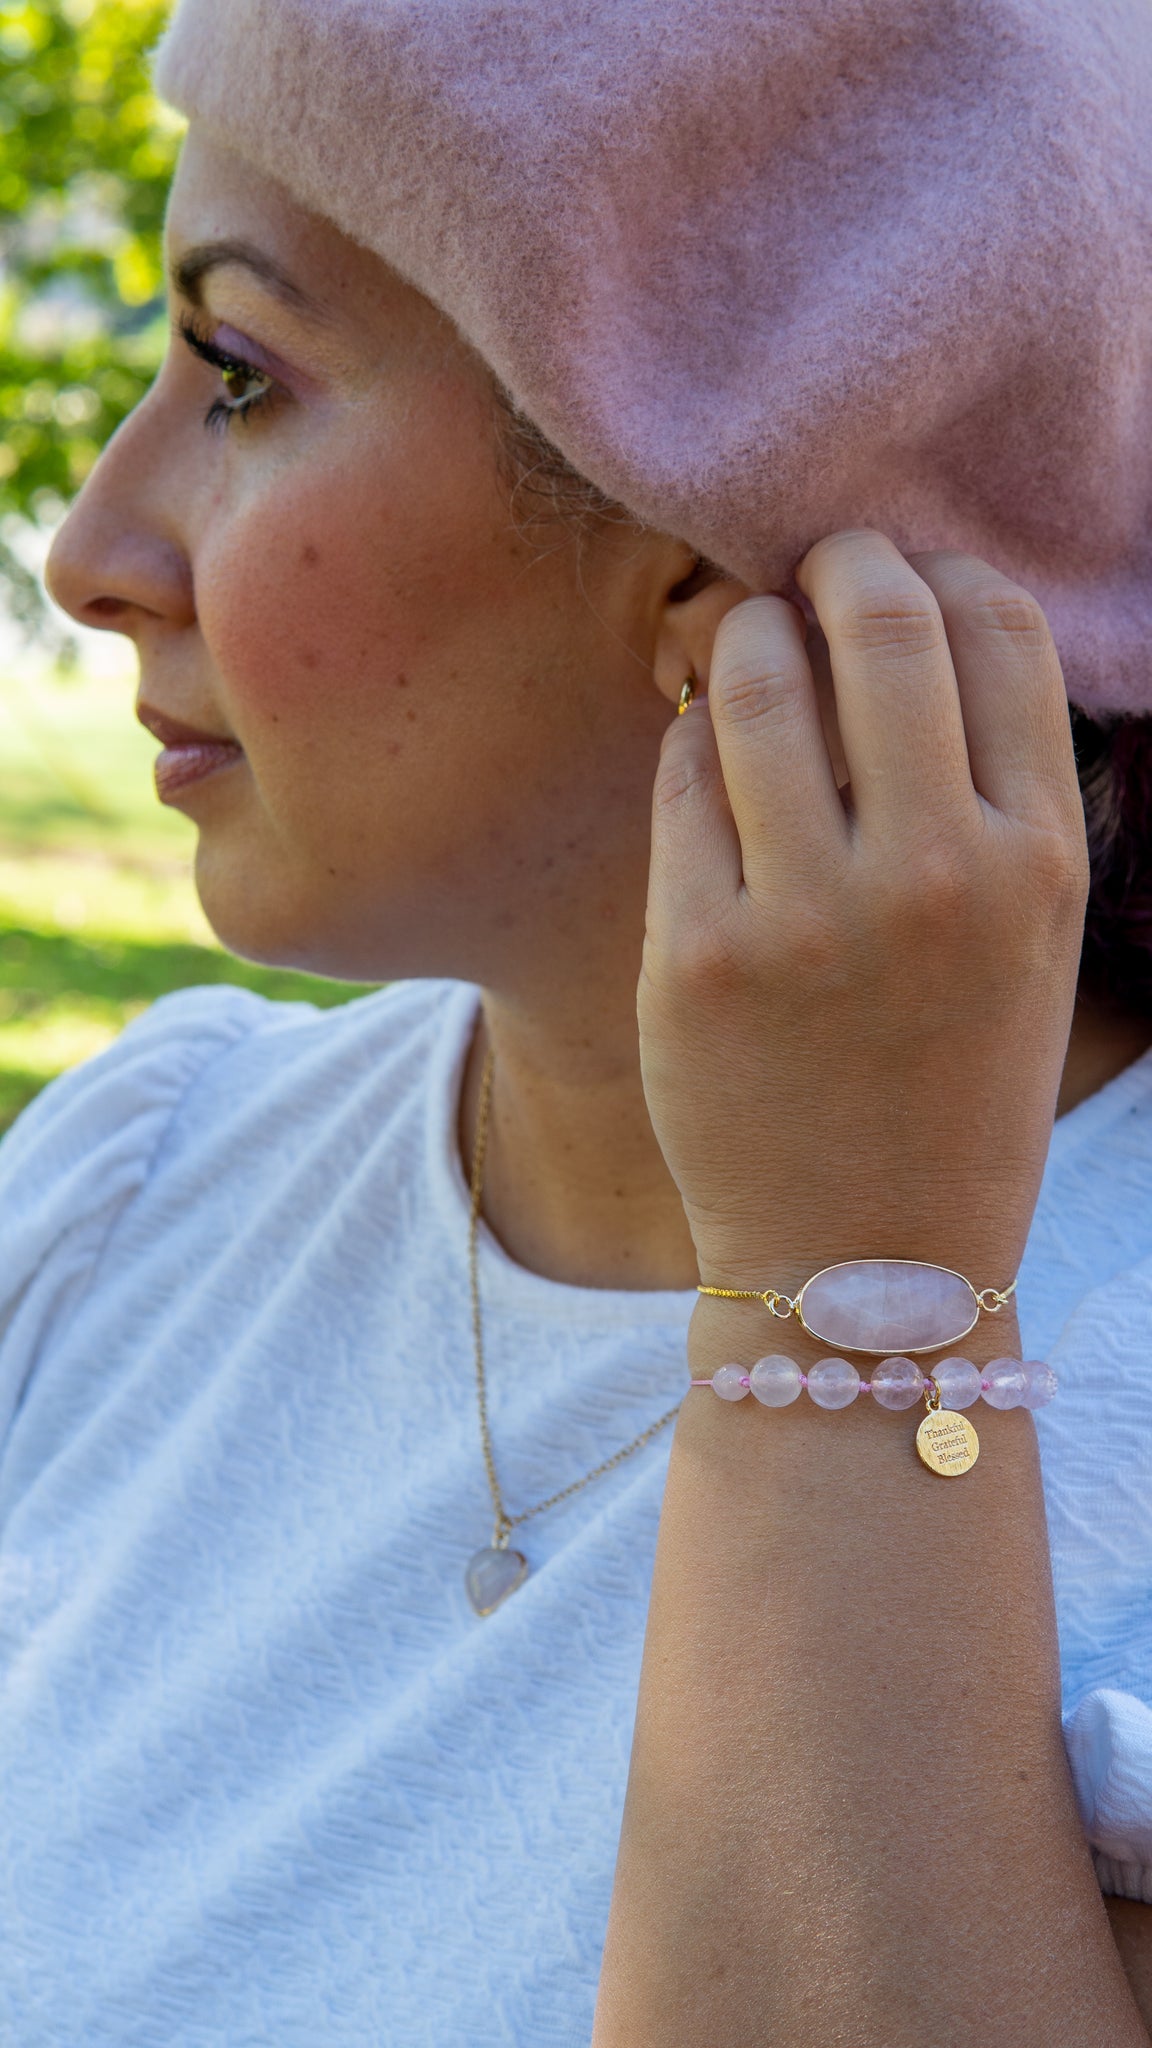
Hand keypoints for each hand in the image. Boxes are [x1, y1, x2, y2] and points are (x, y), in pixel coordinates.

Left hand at [638, 529, 1089, 1293]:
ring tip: (745, 644)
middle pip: (881, 617)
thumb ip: (990, 789)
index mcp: (1039, 859)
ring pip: (760, 676)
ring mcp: (809, 916)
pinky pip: (682, 773)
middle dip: (837, 561)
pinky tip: (707, 758)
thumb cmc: (950, 1084)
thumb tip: (911, 618)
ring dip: (746, 632)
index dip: (943, 567)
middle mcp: (936, 873)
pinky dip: (692, 738)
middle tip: (811, 568)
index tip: (904, 573)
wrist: (867, 1260)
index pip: (1000, 625)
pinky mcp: (694, 956)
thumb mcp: (1026, 939)